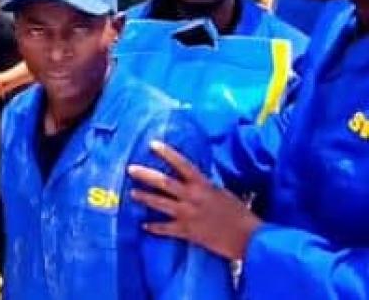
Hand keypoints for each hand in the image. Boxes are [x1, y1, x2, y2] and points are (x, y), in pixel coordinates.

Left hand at [128, 140, 260, 260]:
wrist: (250, 238)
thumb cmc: (240, 214)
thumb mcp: (223, 193)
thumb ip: (205, 187)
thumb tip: (193, 181)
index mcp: (204, 185)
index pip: (182, 164)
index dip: (167, 153)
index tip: (152, 144)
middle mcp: (192, 197)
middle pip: (164, 183)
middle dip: (146, 175)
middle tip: (130, 169)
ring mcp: (188, 214)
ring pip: (160, 203)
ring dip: (145, 197)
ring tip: (132, 193)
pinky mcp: (187, 232)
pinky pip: (165, 228)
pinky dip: (154, 227)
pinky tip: (144, 226)